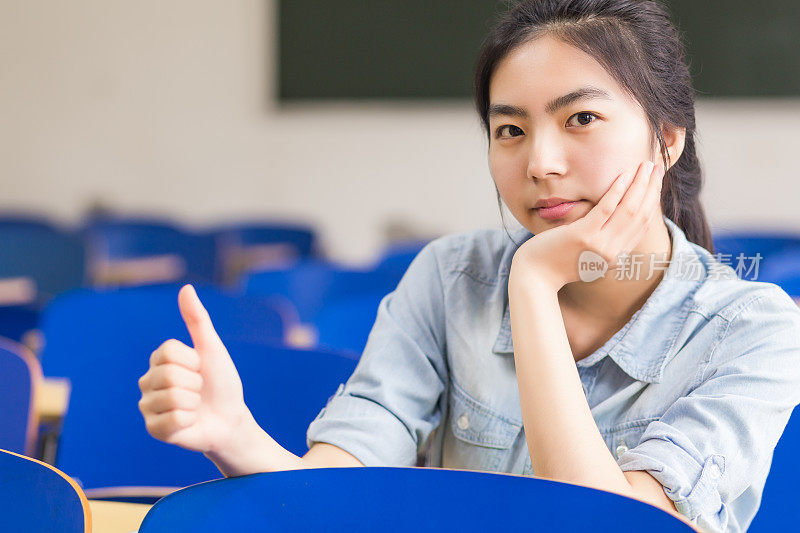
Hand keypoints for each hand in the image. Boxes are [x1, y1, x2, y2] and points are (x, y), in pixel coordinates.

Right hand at [138, 284, 255, 453]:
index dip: (194, 360)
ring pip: (172, 398)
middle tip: (199, 390)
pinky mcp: (153, 429)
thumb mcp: (212, 348)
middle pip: (168, 375)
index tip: (201, 368)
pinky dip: (190, 421)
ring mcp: (148, 406)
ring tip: (195, 406)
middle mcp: (147, 381)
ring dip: (194, 403)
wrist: (230, 418)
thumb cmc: (221, 382)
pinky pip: (173, 420)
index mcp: (159, 360)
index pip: (168, 351)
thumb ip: (197, 319)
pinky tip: (190, 422)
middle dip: (195, 383)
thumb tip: (186, 288)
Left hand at [510, 160, 665, 289]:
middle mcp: (612, 253)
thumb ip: (603, 242)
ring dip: (640, 185)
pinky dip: (617, 191)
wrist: (535, 276)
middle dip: (651, 189)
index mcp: (615, 257)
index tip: (656, 182)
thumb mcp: (586, 255)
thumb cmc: (556, 262)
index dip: (652, 202)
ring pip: (628, 211)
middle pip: (640, 216)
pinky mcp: (583, 236)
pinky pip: (606, 209)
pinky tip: (624, 175)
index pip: (642, 226)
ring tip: (646, 166)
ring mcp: (598, 245)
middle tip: (657, 168)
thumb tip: (613, 218)